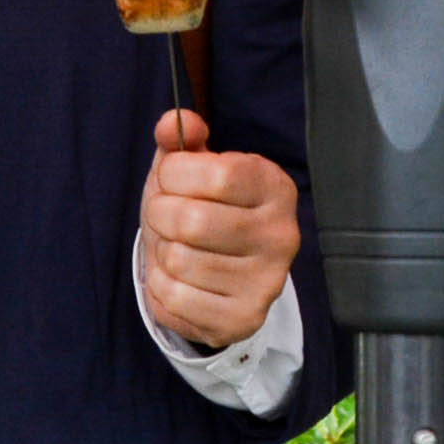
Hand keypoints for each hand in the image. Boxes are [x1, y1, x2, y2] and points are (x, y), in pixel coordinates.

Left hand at [139, 110, 298, 351]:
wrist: (218, 273)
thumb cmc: (201, 207)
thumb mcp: (191, 167)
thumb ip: (180, 140)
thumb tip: (174, 124)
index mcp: (274, 188)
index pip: (216, 174)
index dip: (175, 175)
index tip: (173, 180)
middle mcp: (282, 235)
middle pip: (191, 221)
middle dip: (160, 215)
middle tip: (168, 218)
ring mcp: (267, 282)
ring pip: (178, 261)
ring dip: (161, 254)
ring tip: (179, 249)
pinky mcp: (243, 319)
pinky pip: (173, 299)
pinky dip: (161, 287)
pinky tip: (181, 280)